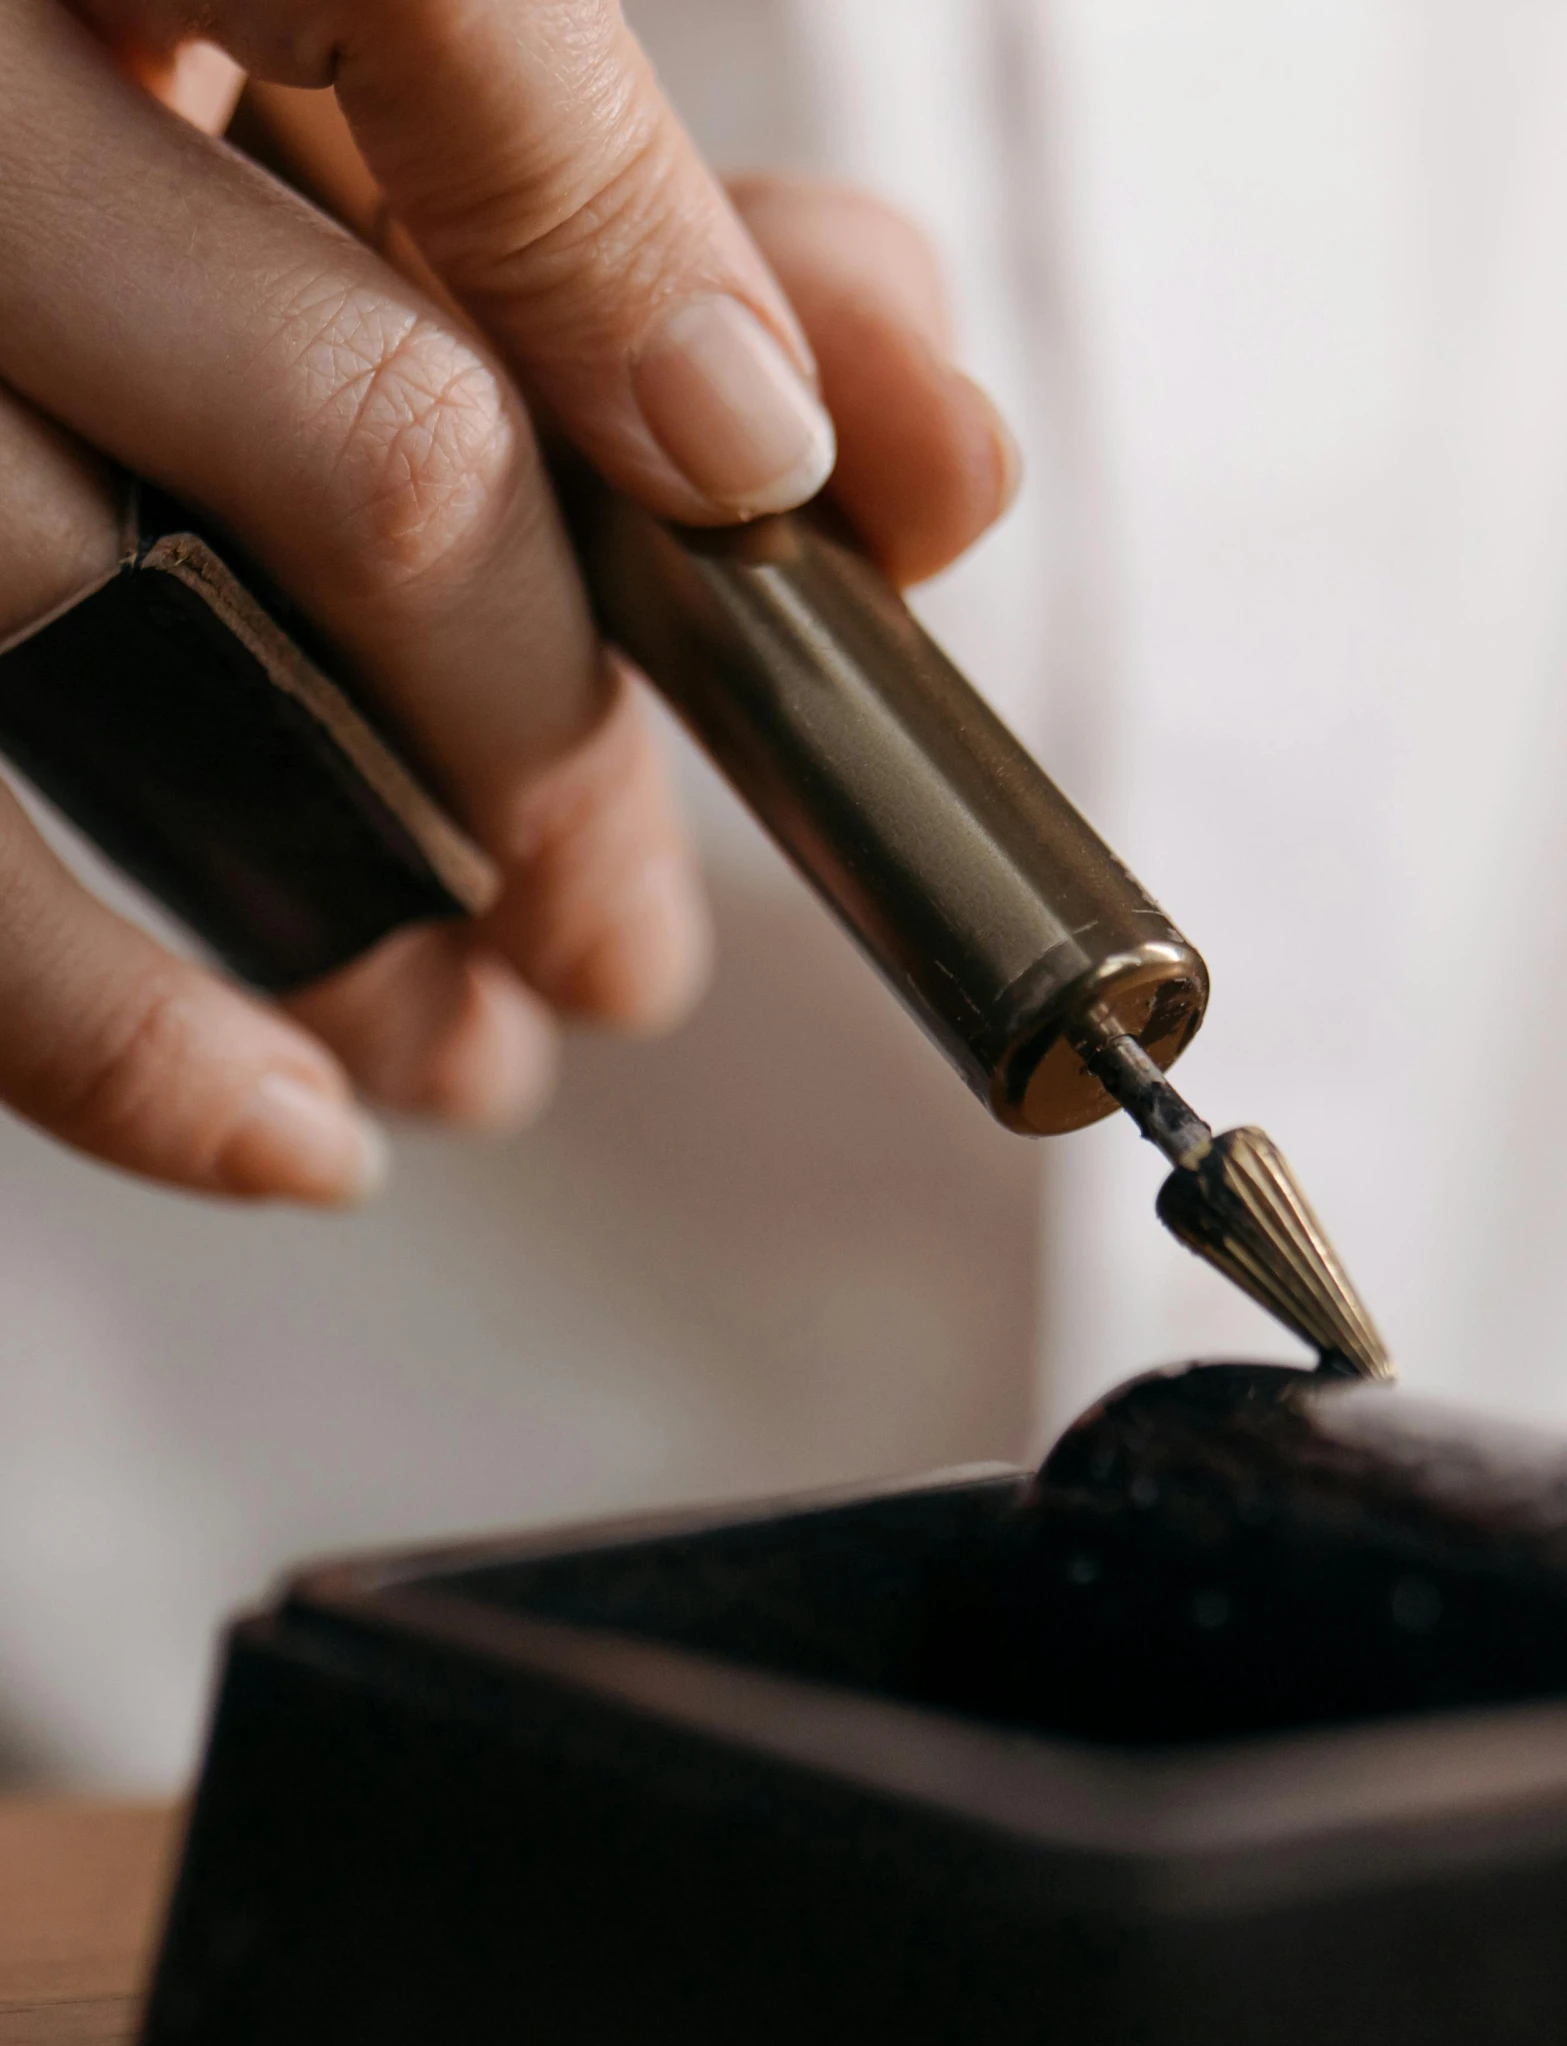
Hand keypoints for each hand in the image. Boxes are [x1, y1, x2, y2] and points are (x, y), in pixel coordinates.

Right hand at [0, 0, 1018, 1202]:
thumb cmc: (148, 126)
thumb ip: (645, 213)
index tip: (760, 489)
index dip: (638, 271)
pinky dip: (109, 1034)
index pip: (434, 11)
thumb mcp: (376, 101)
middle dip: (564, 742)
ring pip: (122, 629)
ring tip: (478, 1044)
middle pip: (372, 443)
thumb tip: (929, 451)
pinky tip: (281, 1135)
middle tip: (621, 927)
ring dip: (372, 909)